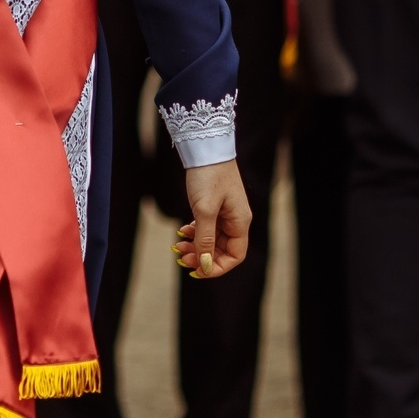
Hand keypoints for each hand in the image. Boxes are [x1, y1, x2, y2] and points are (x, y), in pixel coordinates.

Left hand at [170, 160, 254, 280]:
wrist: (205, 147)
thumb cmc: (208, 176)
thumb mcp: (204, 210)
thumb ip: (205, 239)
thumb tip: (205, 265)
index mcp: (240, 222)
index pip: (235, 256)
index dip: (217, 267)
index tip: (197, 270)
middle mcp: (236, 220)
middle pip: (222, 249)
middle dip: (202, 256)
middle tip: (181, 257)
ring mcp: (226, 212)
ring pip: (212, 239)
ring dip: (196, 246)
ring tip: (178, 246)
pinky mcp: (215, 205)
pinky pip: (207, 227)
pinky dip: (195, 232)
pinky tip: (182, 231)